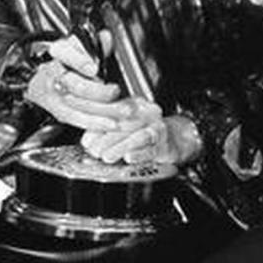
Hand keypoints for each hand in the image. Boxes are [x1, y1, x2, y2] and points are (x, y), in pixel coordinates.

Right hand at [25, 33, 121, 129]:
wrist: (41, 81)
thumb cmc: (67, 61)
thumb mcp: (80, 47)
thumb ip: (96, 44)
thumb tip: (106, 37)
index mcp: (59, 53)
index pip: (65, 54)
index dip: (79, 61)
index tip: (94, 68)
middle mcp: (54, 74)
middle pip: (74, 85)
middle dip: (97, 91)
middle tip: (116, 91)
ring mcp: (55, 96)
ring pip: (78, 105)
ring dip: (103, 111)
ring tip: (123, 111)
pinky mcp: (60, 112)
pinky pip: (77, 120)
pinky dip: (96, 123)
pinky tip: (112, 124)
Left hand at [80, 103, 201, 167]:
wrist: (175, 140)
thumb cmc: (145, 133)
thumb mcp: (124, 128)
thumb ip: (105, 132)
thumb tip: (87, 140)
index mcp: (134, 105)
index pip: (113, 112)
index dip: (98, 127)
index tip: (86, 141)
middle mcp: (147, 113)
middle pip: (125, 124)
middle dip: (106, 140)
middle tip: (94, 152)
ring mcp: (158, 128)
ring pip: (138, 137)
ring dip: (121, 147)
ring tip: (107, 157)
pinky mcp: (166, 144)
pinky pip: (152, 148)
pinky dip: (140, 154)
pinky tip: (129, 158)